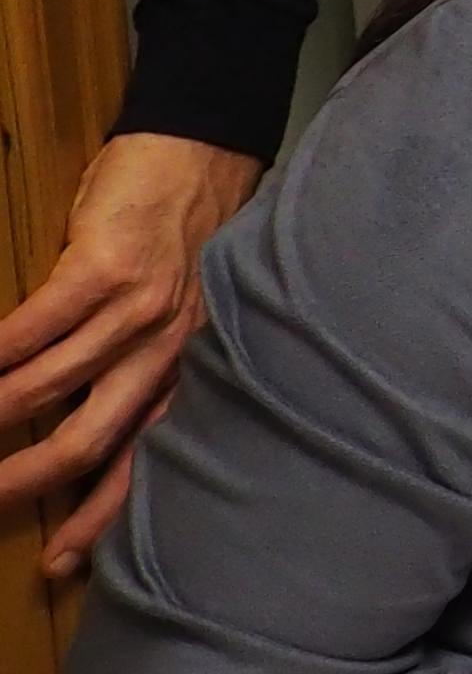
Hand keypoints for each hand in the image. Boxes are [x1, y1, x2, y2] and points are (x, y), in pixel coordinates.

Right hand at [0, 133, 263, 573]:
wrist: (200, 151)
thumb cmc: (184, 235)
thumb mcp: (180, 315)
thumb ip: (143, 370)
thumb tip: (89, 426)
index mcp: (190, 367)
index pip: (148, 459)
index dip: (101, 514)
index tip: (60, 561)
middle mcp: (172, 349)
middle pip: (94, 439)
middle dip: (29, 482)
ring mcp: (139, 310)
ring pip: (50, 388)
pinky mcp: (104, 269)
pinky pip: (32, 330)